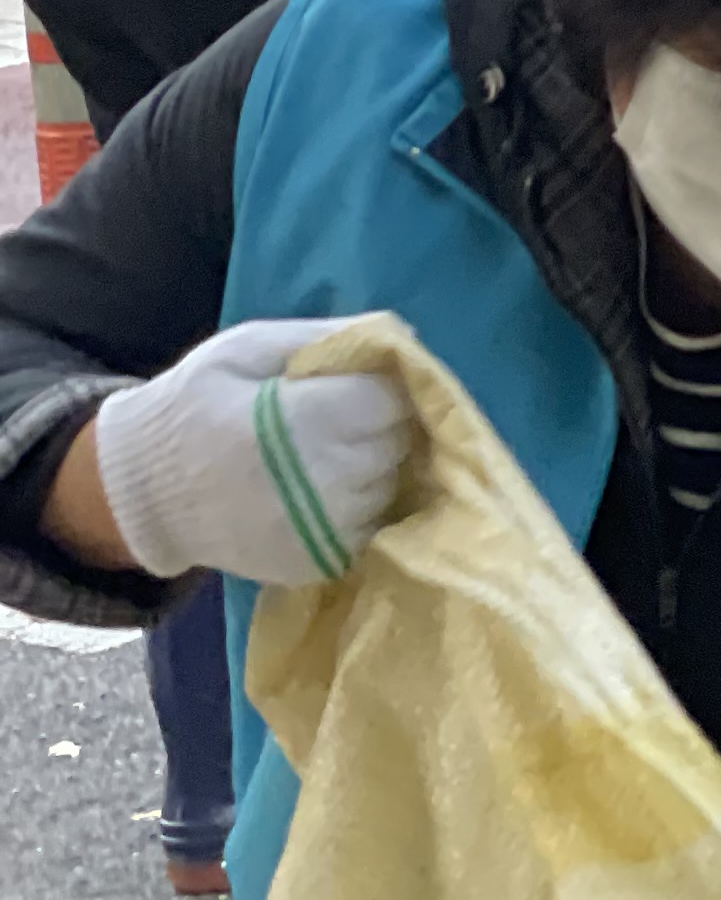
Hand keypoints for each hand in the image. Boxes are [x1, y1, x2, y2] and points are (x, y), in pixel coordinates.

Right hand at [86, 317, 412, 585]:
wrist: (141, 490)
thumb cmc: (193, 406)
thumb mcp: (245, 349)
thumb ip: (324, 338)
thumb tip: (400, 337)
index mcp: (302, 421)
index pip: (388, 402)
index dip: (379, 388)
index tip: (355, 384)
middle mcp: (324, 482)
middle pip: (396, 444)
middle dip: (379, 426)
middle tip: (340, 418)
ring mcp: (325, 530)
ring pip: (390, 485)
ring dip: (373, 467)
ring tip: (325, 453)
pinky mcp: (323, 561)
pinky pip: (372, 525)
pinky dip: (358, 505)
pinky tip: (320, 488)